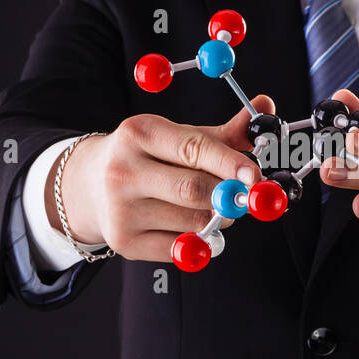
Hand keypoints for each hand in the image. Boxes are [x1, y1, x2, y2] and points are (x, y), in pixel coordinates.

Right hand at [45, 95, 273, 261]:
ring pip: (193, 222)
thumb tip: (267, 108)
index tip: (255, 176)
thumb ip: (227, 132)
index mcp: (139, 133)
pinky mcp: (124, 241)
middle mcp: (123, 170)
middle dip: (228, 196)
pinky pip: (181, 249)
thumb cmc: (150, 158)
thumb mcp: (181, 136)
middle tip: (243, 197)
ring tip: (211, 208)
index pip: (194, 149)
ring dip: (217, 219)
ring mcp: (120, 209)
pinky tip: (192, 228)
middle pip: (194, 190)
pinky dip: (200, 242)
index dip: (230, 164)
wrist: (90, 186)